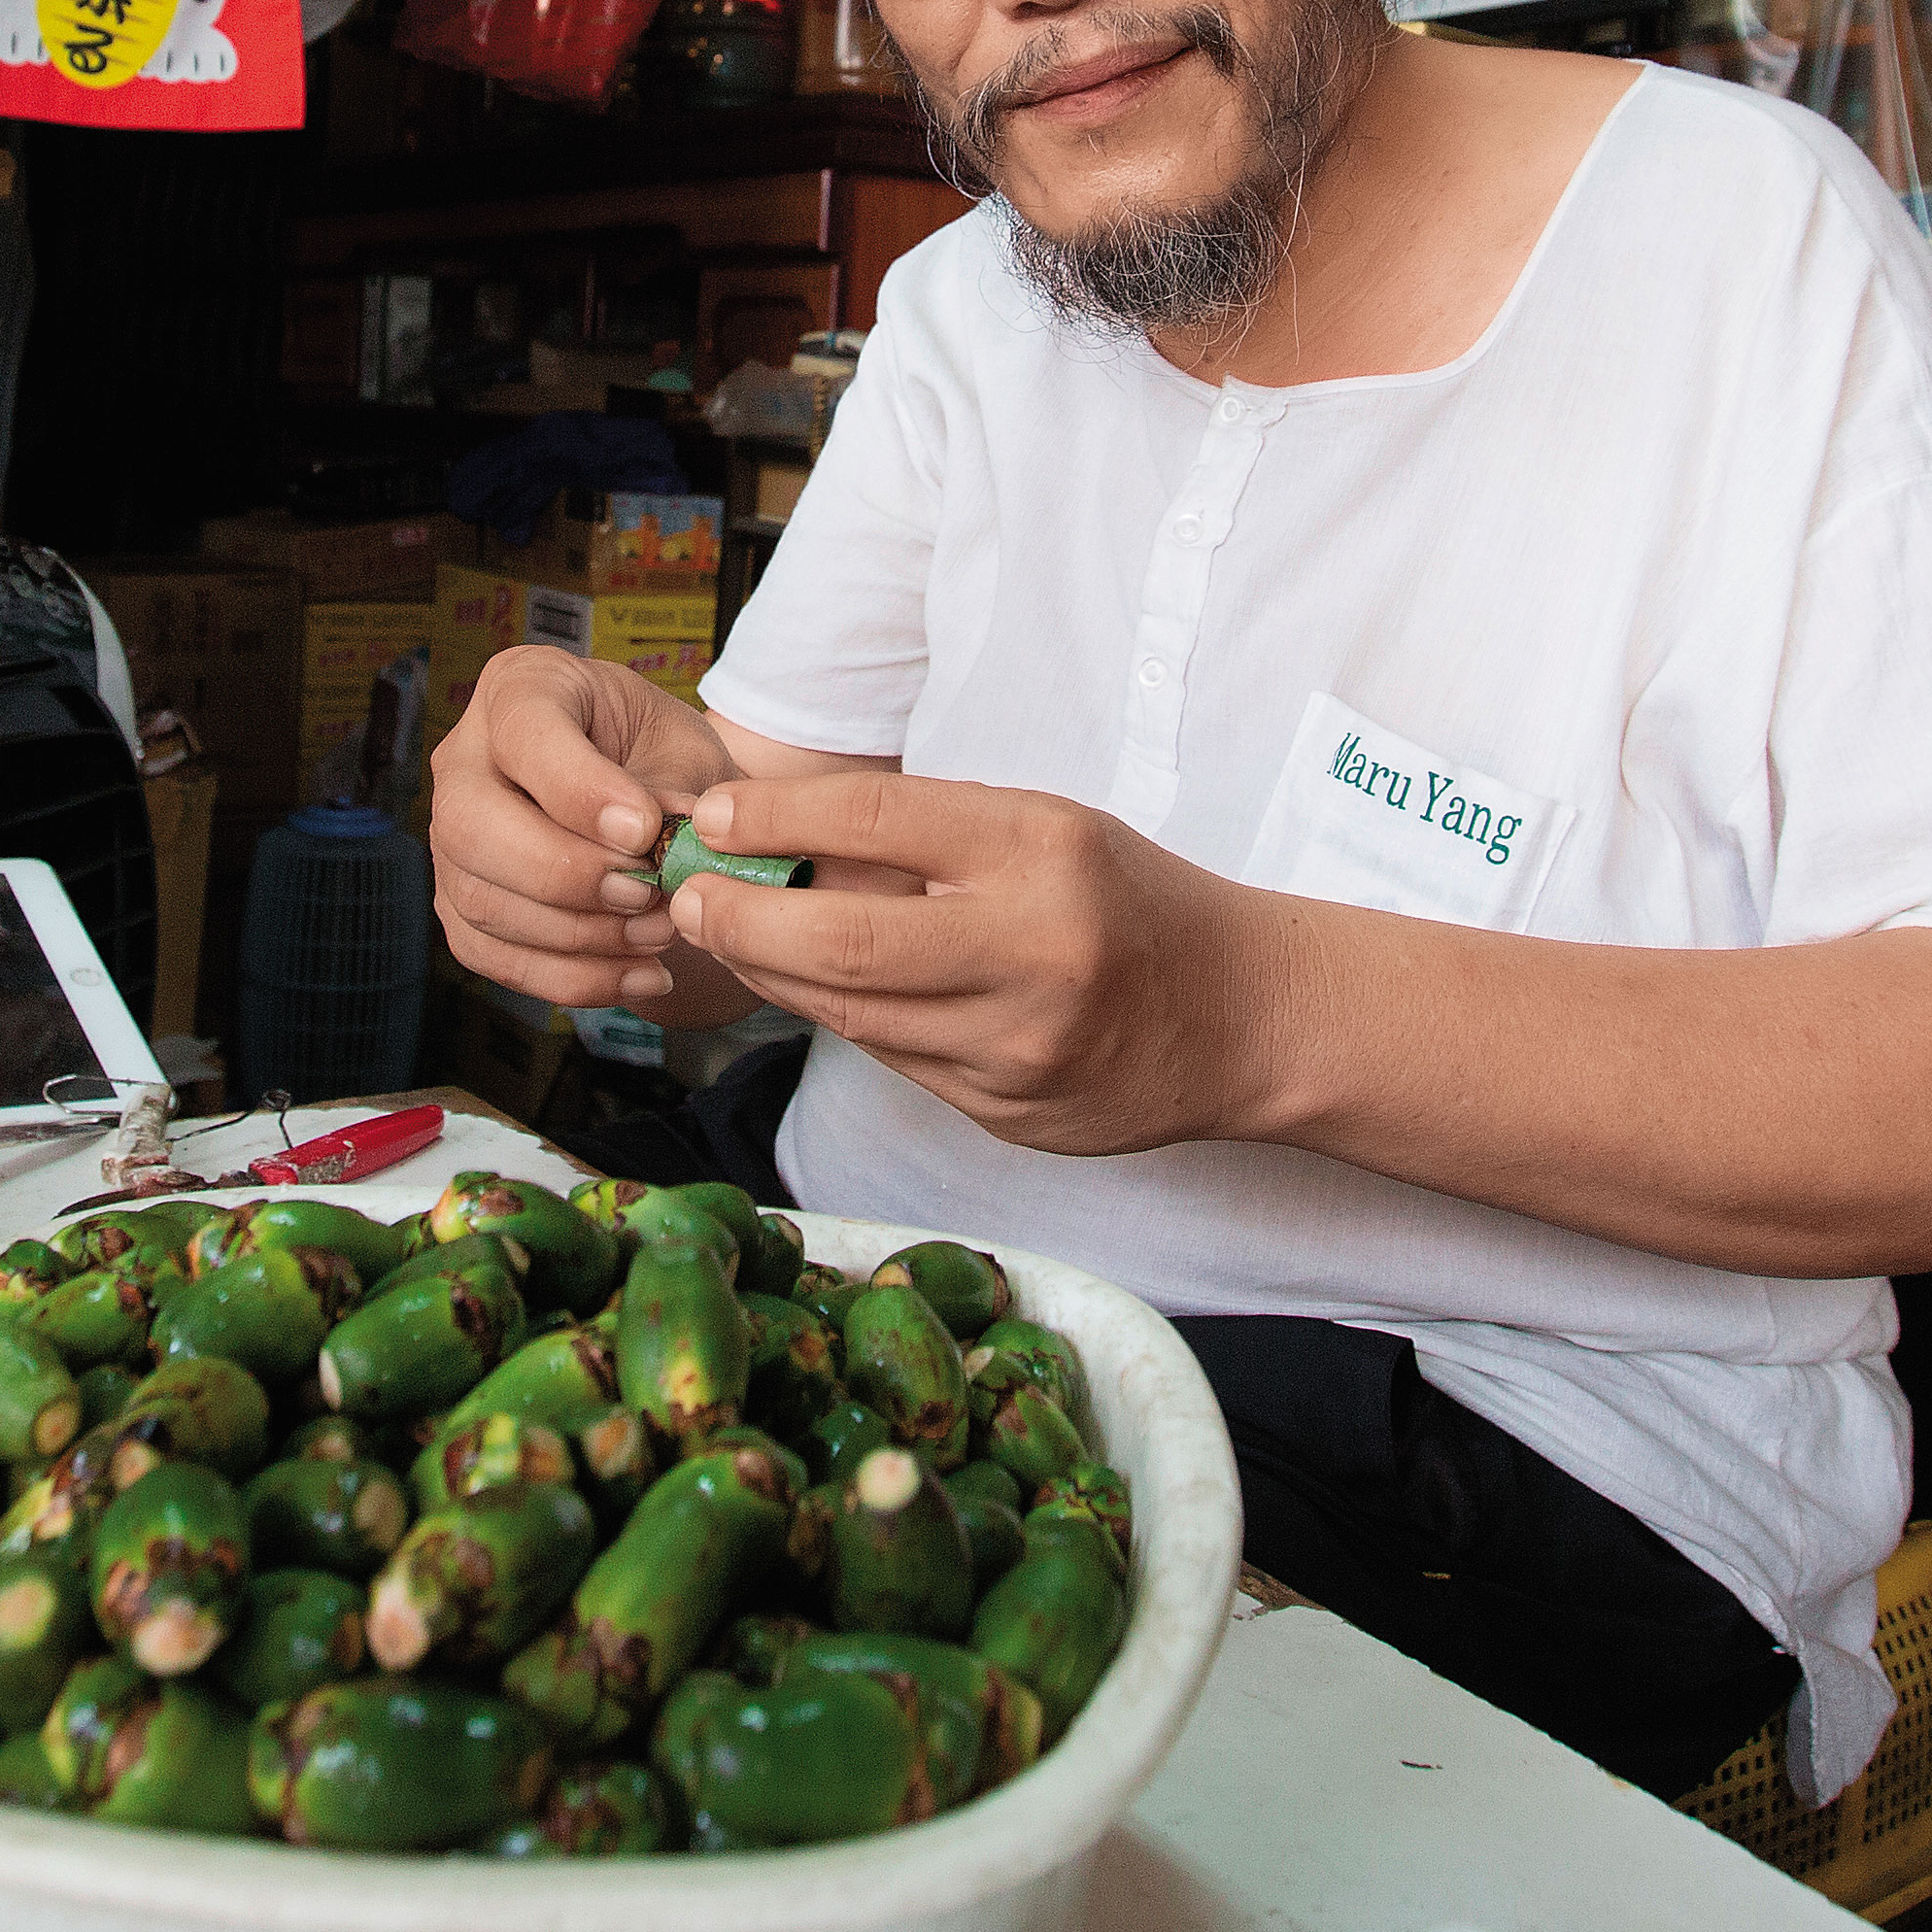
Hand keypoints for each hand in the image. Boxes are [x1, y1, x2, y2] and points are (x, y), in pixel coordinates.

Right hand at [427, 644, 738, 1017]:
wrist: (649, 804)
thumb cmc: (659, 758)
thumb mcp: (683, 748)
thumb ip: (675, 788)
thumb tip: (672, 839)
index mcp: (521, 689)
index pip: (523, 732)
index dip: (579, 788)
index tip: (645, 829)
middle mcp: (465, 760)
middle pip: (470, 823)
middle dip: (565, 872)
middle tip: (646, 890)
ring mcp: (452, 840)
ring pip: (480, 900)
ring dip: (579, 933)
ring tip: (658, 932)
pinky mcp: (462, 906)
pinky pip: (494, 957)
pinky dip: (572, 978)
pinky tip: (641, 974)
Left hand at [661, 772, 1285, 1159]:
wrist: (1243, 1018)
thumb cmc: (1130, 902)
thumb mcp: (1046, 831)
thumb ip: (928, 837)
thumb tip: (774, 840)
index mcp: (1045, 853)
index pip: (879, 822)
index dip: (777, 817)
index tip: (715, 814)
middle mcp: (1034, 953)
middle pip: (844, 940)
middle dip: (742, 919)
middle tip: (688, 898)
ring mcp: (1021, 1048)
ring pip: (852, 1014)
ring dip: (773, 975)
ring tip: (730, 937)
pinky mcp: (1010, 1118)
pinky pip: (893, 1062)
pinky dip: (843, 1020)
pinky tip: (819, 989)